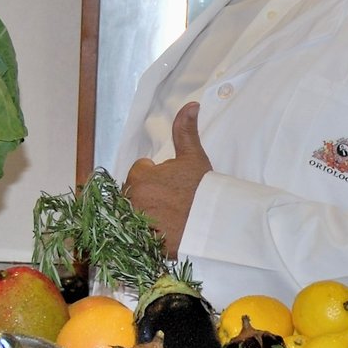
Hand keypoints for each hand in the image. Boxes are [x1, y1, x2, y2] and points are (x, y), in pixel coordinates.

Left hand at [123, 102, 212, 257]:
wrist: (215, 222)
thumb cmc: (203, 187)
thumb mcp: (193, 156)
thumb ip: (185, 129)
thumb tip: (191, 105)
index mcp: (140, 177)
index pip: (140, 172)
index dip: (156, 176)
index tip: (173, 184)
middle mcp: (133, 200)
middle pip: (135, 193)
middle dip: (150, 195)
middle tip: (174, 200)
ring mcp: (136, 223)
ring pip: (136, 213)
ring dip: (148, 214)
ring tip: (171, 216)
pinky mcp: (143, 241)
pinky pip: (140, 234)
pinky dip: (150, 233)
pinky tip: (168, 230)